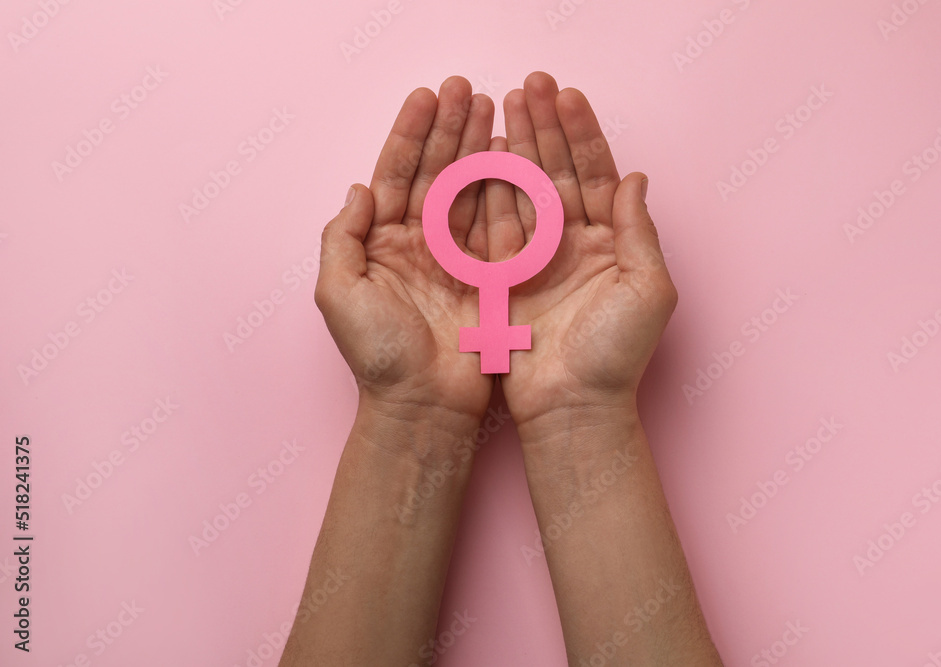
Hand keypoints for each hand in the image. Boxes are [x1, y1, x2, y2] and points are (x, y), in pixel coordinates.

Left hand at [315, 77, 496, 438]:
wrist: (424, 406)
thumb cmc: (378, 355)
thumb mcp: (339, 294)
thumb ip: (342, 238)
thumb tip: (360, 189)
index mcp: (380, 242)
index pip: (395, 174)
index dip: (410, 134)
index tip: (428, 96)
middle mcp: (418, 242)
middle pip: (435, 172)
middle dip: (450, 129)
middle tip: (468, 88)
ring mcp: (455, 257)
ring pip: (468, 189)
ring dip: (479, 148)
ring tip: (493, 108)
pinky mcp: (488, 275)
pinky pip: (497, 223)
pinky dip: (506, 188)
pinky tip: (512, 156)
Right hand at [493, 72, 677, 440]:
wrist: (572, 407)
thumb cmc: (618, 356)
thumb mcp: (647, 290)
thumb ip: (640, 232)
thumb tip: (636, 177)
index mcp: (612, 242)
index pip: (596, 174)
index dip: (581, 134)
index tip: (565, 96)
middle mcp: (574, 244)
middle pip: (557, 172)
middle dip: (543, 128)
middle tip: (528, 85)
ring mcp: (538, 258)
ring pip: (524, 191)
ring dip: (514, 148)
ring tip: (502, 105)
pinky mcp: (505, 277)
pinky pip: (495, 226)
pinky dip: (487, 191)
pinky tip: (480, 156)